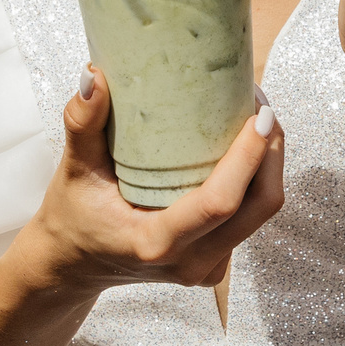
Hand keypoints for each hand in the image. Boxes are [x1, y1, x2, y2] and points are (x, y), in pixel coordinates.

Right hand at [12, 67, 286, 300]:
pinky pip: (251, 217)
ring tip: (256, 116)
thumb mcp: (74, 170)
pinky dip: (256, 180)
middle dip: (271, 152)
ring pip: (261, 212)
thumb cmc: (74, 217)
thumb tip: (94, 77)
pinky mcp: (217, 261)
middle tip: (261, 104)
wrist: (74, 265)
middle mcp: (191, 262)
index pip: (220, 203)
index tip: (260, 114)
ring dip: (268, 163)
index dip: (249, 157)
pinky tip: (245, 146)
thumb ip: (82, 123)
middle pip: (259, 206)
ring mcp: (208, 268)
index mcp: (156, 243)